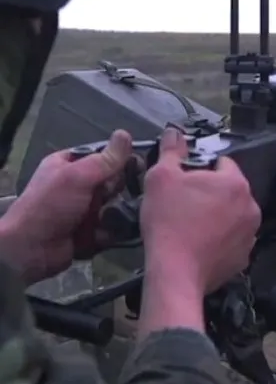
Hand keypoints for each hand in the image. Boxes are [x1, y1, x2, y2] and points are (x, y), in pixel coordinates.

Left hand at [0, 130, 132, 285]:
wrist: (30, 250)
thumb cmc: (50, 205)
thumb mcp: (78, 176)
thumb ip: (105, 159)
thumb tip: (125, 133)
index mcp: (69, 165)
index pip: (102, 156)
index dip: (119, 159)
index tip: (136, 164)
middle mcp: (77, 186)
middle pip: (111, 181)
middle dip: (118, 188)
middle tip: (119, 193)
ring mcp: (83, 210)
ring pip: (114, 205)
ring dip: (117, 211)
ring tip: (118, 215)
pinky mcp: (90, 232)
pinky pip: (111, 228)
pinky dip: (113, 231)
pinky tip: (115, 231)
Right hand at [140, 127, 260, 294]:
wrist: (174, 273)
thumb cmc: (168, 222)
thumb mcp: (161, 178)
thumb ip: (171, 151)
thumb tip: (174, 133)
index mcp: (235, 183)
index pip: (222, 162)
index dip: (201, 168)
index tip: (184, 180)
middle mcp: (250, 207)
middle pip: (229, 190)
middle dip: (209, 192)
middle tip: (184, 202)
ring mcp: (249, 235)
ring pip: (231, 215)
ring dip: (216, 215)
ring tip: (190, 224)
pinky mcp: (243, 258)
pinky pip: (231, 240)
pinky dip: (219, 239)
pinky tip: (198, 242)